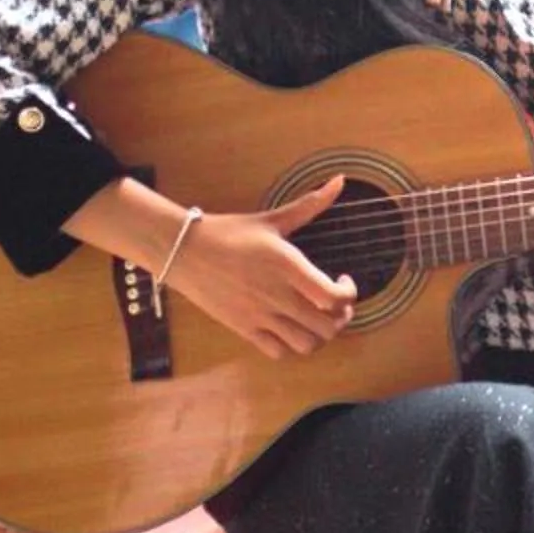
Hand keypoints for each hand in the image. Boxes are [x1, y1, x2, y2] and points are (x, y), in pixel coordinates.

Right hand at [161, 176, 360, 359]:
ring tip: (315, 317)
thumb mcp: (272, 219)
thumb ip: (309, 204)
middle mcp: (277, 296)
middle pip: (327, 327)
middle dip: (341, 318)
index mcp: (288, 267)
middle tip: (335, 303)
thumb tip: (340, 180)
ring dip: (319, 335)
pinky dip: (291, 345)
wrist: (185, 250)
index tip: (342, 280)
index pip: (333, 298)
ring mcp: (260, 316)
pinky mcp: (244, 329)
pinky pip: (278, 352)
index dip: (349, 295)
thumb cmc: (230, 232)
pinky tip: (289, 325)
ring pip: (306, 345)